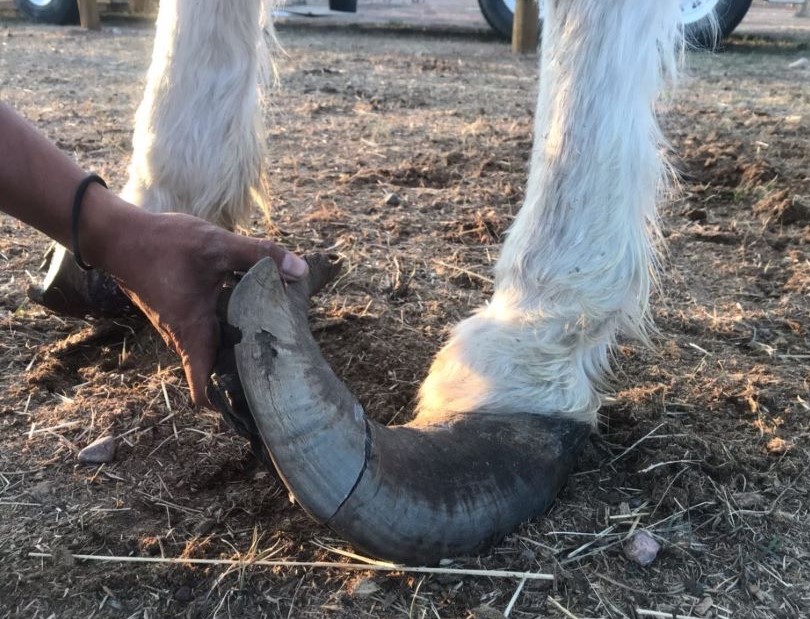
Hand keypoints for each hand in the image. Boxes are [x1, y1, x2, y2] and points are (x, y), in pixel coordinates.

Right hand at [92, 207, 307, 406]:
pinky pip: (208, 333)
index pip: (205, 392)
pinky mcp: (180, 315)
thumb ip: (259, 256)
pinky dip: (229, 331)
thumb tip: (299, 271)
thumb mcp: (217, 245)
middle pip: (217, 375)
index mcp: (193, 335)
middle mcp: (184, 339)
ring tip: (276, 345)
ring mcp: (180, 328)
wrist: (119, 236)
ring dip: (239, 352)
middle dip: (245, 377)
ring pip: (214, 352)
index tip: (258, 404)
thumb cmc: (163, 245)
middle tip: (282, 372)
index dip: (229, 406)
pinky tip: (254, 315)